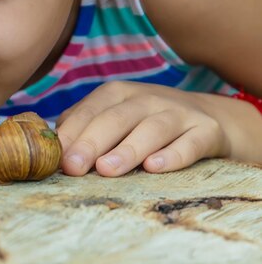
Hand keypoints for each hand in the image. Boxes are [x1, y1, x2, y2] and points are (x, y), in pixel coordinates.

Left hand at [56, 81, 229, 176]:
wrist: (211, 119)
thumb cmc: (146, 124)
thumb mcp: (114, 117)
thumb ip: (83, 127)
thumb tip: (52, 146)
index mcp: (118, 93)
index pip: (90, 110)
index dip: (72, 133)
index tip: (57, 158)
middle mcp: (147, 98)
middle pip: (116, 118)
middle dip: (91, 142)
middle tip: (73, 166)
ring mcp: (179, 113)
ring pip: (151, 129)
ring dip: (127, 150)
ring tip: (107, 169)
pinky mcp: (206, 131)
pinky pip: (189, 144)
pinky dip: (172, 155)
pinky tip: (154, 167)